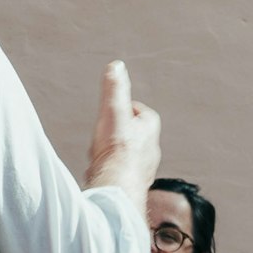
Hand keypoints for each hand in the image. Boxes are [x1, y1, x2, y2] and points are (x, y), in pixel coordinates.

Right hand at [82, 58, 161, 198]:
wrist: (117, 187)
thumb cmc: (116, 148)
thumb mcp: (112, 110)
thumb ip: (114, 89)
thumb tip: (116, 65)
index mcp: (151, 127)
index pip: (136, 110)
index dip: (120, 111)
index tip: (109, 114)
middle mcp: (152, 148)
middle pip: (130, 133)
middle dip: (116, 133)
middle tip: (102, 136)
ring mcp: (145, 167)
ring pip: (127, 154)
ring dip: (114, 153)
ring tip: (100, 156)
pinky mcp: (135, 184)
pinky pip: (123, 173)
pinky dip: (113, 171)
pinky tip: (102, 173)